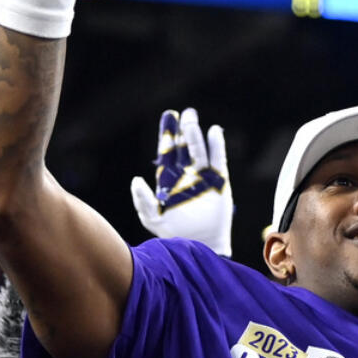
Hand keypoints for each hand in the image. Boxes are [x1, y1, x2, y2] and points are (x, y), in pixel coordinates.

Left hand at [130, 108, 232, 255]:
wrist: (200, 244)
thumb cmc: (174, 233)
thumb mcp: (153, 218)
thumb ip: (143, 200)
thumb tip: (137, 179)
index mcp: (170, 180)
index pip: (168, 152)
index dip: (168, 134)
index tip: (169, 116)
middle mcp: (186, 175)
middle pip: (184, 146)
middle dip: (182, 129)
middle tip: (182, 112)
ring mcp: (203, 177)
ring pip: (200, 149)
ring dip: (196, 134)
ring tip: (192, 118)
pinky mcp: (220, 182)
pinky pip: (219, 159)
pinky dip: (217, 145)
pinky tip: (215, 131)